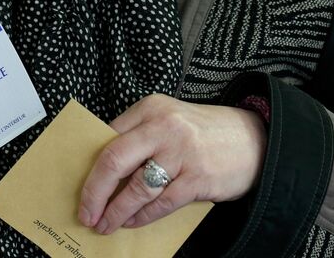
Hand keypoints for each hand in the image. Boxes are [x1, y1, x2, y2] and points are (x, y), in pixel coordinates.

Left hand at [78, 94, 266, 233]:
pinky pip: (160, 203)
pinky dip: (141, 216)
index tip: (79, 187)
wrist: (255, 139)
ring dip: (115, 211)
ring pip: (135, 188)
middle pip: (113, 160)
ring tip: (104, 224)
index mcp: (150, 108)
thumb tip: (101, 171)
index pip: (106, 138)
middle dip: (93, 192)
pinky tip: (131, 222)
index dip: (88, 167)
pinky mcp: (198, 177)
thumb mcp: (168, 121)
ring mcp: (182, 152)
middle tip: (85, 212)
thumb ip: (137, 137)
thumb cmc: (202, 133)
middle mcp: (163, 127)